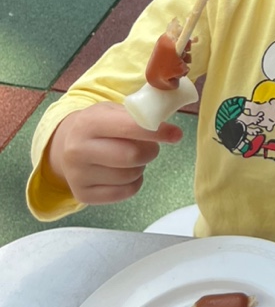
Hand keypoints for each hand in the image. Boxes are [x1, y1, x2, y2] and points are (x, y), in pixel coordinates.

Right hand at [48, 104, 181, 204]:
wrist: (65, 146)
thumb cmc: (99, 125)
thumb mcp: (113, 110)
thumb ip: (141, 115)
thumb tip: (173, 129)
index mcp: (88, 123)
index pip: (130, 128)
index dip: (157, 131)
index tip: (176, 134)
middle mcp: (78, 150)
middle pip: (132, 156)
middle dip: (151, 150)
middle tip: (150, 146)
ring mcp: (78, 175)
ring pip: (131, 175)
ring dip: (141, 166)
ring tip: (131, 157)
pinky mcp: (83, 195)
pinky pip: (126, 192)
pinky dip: (135, 182)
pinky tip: (125, 171)